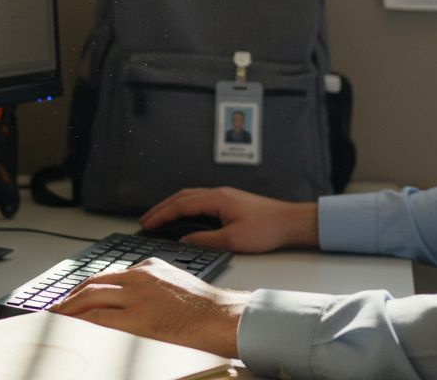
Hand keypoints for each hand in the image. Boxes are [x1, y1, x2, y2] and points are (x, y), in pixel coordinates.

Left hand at [49, 257, 248, 356]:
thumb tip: (128, 301)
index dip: (83, 288)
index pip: (105, 276)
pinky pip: (100, 319)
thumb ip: (149, 286)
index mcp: (147, 267)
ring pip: (90, 299)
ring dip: (67, 310)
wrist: (222, 316)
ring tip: (54, 319)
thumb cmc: (204, 307)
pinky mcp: (138, 317)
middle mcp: (139, 277)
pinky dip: (81, 323)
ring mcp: (137, 296)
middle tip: (54, 309)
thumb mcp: (173, 283)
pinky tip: (71, 329)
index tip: (71, 297)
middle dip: (68, 298)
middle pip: (92, 284)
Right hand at [140, 187, 318, 252]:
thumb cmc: (267, 229)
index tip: (146, 224)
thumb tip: (184, 241)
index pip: (181, 205)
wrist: (290, 222)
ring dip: (173, 206)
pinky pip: (200, 201)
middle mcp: (218, 194)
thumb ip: (205, 240)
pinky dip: (186, 207)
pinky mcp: (230, 202)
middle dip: (162, 208)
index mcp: (217, 199)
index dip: (161, 215)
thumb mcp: (233, 240)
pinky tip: (183, 216)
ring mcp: (224, 196)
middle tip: (145, 220)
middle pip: (182, 197)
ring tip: (159, 218)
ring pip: (191, 197)